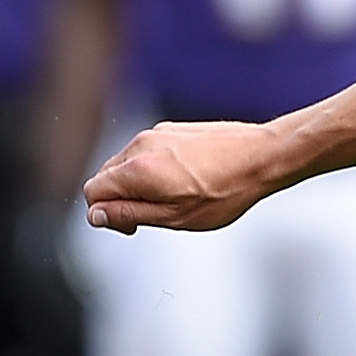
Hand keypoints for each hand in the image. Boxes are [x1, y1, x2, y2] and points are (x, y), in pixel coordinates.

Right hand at [81, 119, 288, 233]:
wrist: (262, 156)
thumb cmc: (226, 190)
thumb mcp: (175, 217)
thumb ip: (130, 213)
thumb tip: (96, 214)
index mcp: (137, 169)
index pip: (93, 191)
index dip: (106, 214)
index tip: (132, 225)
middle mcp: (140, 145)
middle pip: (107, 176)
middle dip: (120, 199)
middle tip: (154, 216)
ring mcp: (156, 133)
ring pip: (127, 164)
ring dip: (138, 184)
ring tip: (175, 198)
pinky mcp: (172, 129)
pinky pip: (148, 152)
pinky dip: (154, 169)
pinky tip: (184, 181)